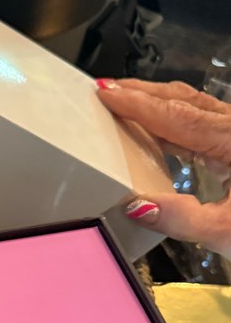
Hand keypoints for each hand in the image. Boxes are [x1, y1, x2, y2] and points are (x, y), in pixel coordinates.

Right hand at [96, 79, 230, 256]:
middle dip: (144, 92)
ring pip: (198, 107)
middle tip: (106, 89)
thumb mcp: (228, 233)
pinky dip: (177, 120)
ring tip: (126, 102)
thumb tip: (135, 205)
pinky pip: (208, 122)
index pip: (175, 116)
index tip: (104, 93)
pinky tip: (160, 130)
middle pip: (186, 100)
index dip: (136, 104)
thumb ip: (180, 220)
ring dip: (159, 102)